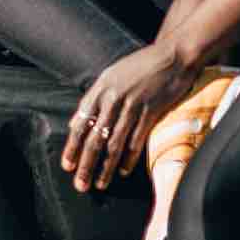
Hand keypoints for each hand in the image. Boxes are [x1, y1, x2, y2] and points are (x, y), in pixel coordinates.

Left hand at [60, 42, 198, 193]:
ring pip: (114, 144)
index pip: (81, 123)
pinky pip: (136, 141)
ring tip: (100, 184)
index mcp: (101, 88)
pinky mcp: (151, 111)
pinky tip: (123, 171)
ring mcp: (132, 105)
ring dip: (106, 168)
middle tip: (80, 185)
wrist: (172, 55)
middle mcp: (113, 98)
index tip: (67, 166)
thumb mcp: (111, 76)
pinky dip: (129, 159)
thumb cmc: (140, 66)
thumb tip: (74, 124)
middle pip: (95, 138)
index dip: (72, 147)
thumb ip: (92, 99)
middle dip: (86, 164)